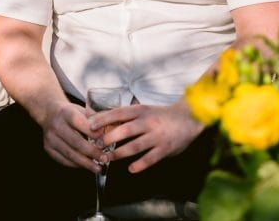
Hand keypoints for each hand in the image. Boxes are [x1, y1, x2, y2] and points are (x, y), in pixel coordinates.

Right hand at [39, 102, 112, 173]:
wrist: (49, 113)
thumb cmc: (70, 113)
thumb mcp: (82, 110)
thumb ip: (96, 119)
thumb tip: (115, 127)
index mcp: (66, 113)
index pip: (79, 122)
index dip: (92, 132)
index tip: (105, 140)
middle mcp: (56, 125)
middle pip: (75, 141)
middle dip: (92, 152)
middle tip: (104, 159)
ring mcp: (50, 138)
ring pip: (70, 154)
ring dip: (86, 163)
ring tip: (98, 168)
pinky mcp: (48, 149)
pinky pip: (64, 160)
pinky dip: (76, 165)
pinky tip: (86, 166)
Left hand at [88, 101, 204, 173]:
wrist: (188, 118)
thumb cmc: (160, 115)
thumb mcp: (144, 110)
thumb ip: (127, 116)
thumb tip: (102, 119)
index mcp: (140, 111)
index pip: (118, 113)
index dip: (103, 119)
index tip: (90, 126)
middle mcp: (148, 122)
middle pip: (125, 130)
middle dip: (109, 138)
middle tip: (97, 145)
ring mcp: (157, 136)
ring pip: (135, 146)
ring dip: (119, 153)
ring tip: (107, 158)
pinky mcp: (165, 148)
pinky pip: (151, 158)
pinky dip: (140, 164)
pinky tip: (131, 169)